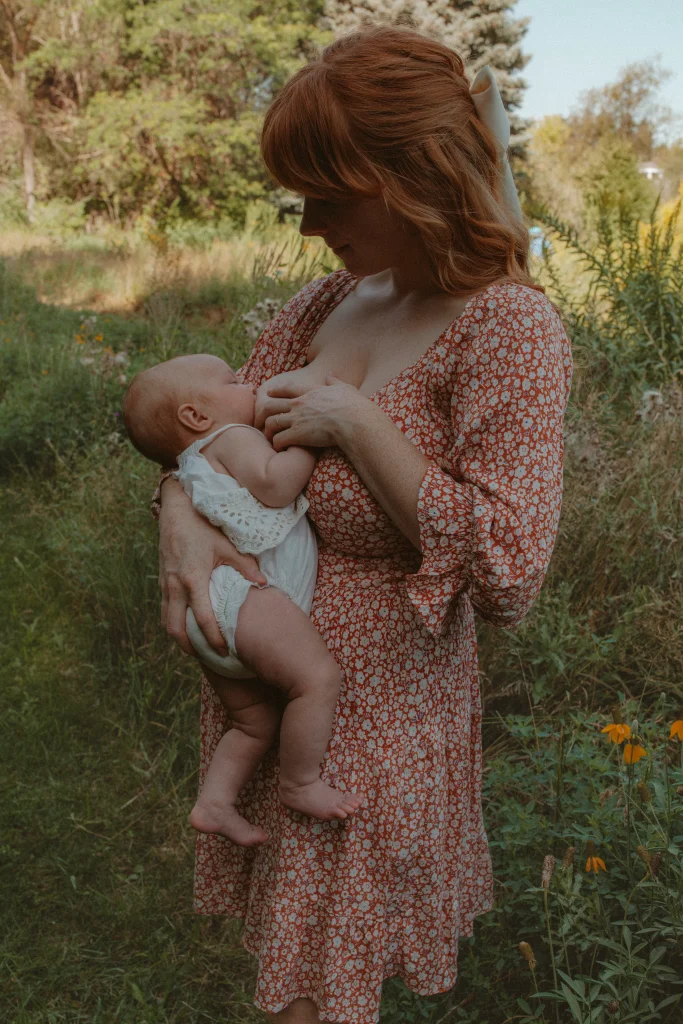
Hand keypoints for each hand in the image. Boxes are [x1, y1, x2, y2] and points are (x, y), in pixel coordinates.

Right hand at [158, 477, 267, 656]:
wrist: (176, 508)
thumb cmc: (202, 525)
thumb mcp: (226, 545)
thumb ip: (245, 566)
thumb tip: (264, 583)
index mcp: (193, 579)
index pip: (203, 619)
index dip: (213, 638)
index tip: (224, 651)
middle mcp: (175, 585)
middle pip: (175, 629)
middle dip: (189, 647)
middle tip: (207, 656)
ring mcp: (165, 583)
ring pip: (166, 621)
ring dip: (178, 637)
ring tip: (196, 646)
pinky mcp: (162, 579)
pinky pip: (164, 609)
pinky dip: (173, 622)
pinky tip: (186, 625)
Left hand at [258, 373, 371, 450]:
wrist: (354, 421)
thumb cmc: (353, 406)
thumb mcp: (345, 388)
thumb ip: (335, 381)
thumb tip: (330, 373)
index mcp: (311, 392)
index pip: (288, 389)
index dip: (277, 391)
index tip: (268, 393)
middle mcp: (300, 404)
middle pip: (273, 405)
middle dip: (265, 412)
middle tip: (263, 420)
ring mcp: (297, 419)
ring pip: (272, 423)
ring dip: (269, 431)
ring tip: (270, 438)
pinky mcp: (297, 434)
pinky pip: (278, 439)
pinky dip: (277, 444)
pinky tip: (279, 448)